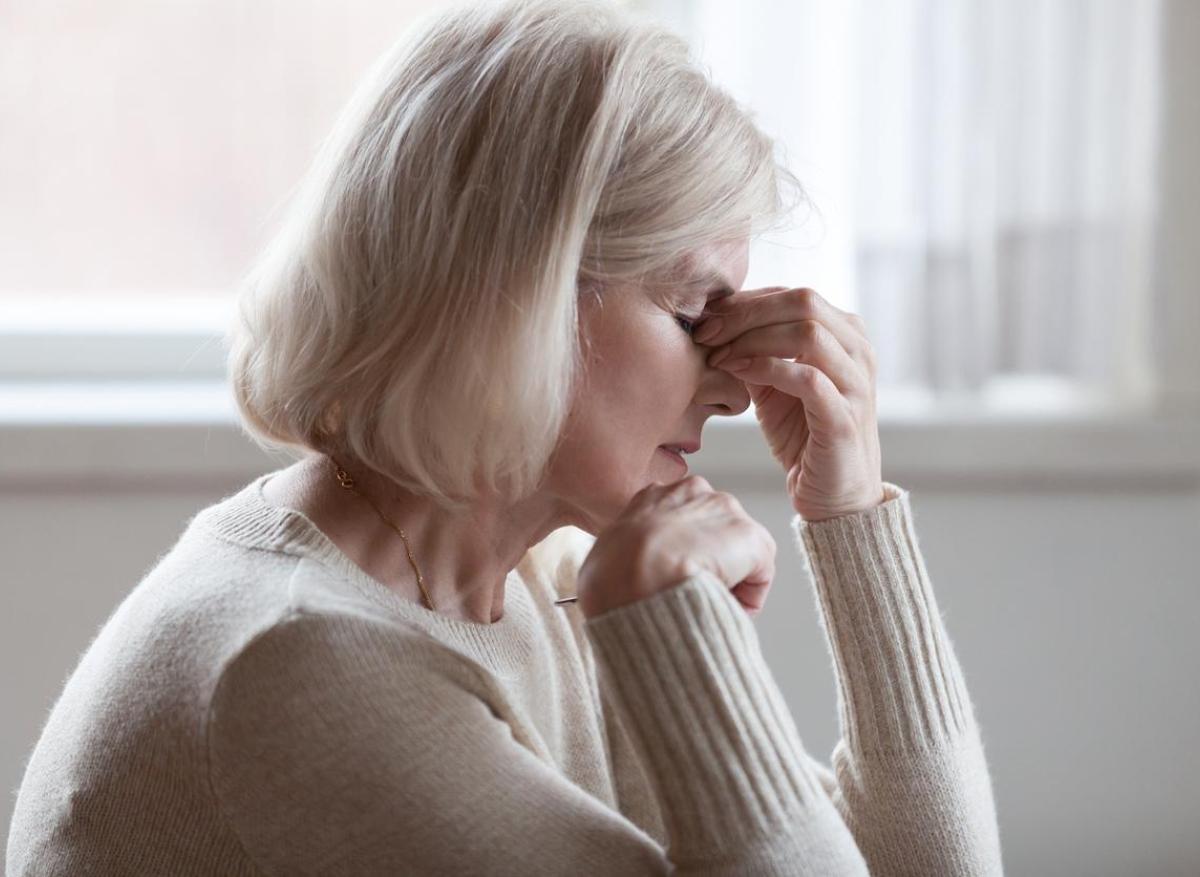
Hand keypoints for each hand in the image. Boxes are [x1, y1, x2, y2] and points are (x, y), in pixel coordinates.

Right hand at [577, 475, 776, 618]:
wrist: (635, 578)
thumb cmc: (610, 577)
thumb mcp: (605, 558)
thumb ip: (625, 559)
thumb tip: (625, 581)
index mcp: (653, 496)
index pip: (678, 522)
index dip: (679, 556)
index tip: (674, 581)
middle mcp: (693, 492)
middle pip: (713, 533)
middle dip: (709, 564)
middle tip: (694, 595)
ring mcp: (725, 512)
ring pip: (737, 553)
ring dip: (728, 579)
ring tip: (707, 604)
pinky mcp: (751, 537)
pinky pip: (759, 575)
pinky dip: (748, 597)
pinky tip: (725, 608)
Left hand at [693, 287, 884, 521]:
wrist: (833, 495)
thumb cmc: (803, 436)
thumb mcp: (773, 385)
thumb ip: (755, 352)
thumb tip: (715, 323)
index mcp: (845, 334)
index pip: (792, 296)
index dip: (746, 301)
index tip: (706, 319)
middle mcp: (858, 351)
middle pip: (803, 302)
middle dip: (746, 313)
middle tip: (706, 332)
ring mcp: (856, 383)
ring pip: (808, 332)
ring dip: (753, 339)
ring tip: (718, 355)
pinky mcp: (844, 418)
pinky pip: (807, 378)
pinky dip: (766, 369)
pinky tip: (736, 373)